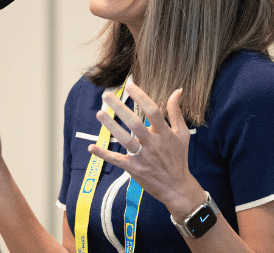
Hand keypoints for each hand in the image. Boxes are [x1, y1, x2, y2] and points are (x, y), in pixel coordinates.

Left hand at [88, 84, 204, 214]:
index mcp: (165, 134)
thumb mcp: (182, 134)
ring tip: (99, 113)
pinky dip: (104, 154)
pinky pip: (117, 160)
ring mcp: (143, 157)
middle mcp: (153, 144)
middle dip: (120, 109)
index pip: (153, 111)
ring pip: (125, 140)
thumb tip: (177, 90)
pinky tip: (91, 147)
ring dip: (111, 127)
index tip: (130, 86)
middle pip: (135, 124)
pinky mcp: (134, 169)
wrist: (177, 187)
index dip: (141, 97)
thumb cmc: (179, 158)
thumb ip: (176, 112)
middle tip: (107, 95)